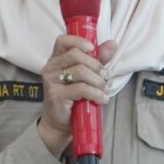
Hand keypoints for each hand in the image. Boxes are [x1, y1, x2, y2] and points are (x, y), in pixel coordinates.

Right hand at [37, 35, 117, 156]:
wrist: (60, 122)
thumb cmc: (73, 97)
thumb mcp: (86, 75)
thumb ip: (98, 59)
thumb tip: (112, 44)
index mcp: (56, 59)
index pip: (63, 41)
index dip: (79, 41)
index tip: (93, 49)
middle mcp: (51, 67)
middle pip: (75, 55)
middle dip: (95, 65)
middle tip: (104, 76)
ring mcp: (51, 81)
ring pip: (80, 71)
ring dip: (97, 80)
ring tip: (103, 89)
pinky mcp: (56, 95)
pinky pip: (81, 88)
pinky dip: (96, 93)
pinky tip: (102, 99)